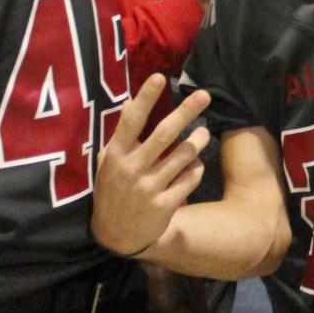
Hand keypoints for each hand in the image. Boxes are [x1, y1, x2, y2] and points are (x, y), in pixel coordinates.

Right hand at [93, 75, 210, 256]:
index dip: (145, 98)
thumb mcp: (108, 163)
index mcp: (115, 156)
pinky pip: (190, 177)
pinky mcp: (165, 205)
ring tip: (203, 131)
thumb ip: (120, 135)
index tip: (160, 77)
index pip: (131, 122)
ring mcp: (149, 188)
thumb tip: (127, 102)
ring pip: (184, 154)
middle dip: (186, 111)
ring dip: (198, 139)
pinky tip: (194, 164)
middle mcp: (132, 170)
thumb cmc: (113, 190)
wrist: (117, 235)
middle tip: (205, 95)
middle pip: (164, 134)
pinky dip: (196, 167)